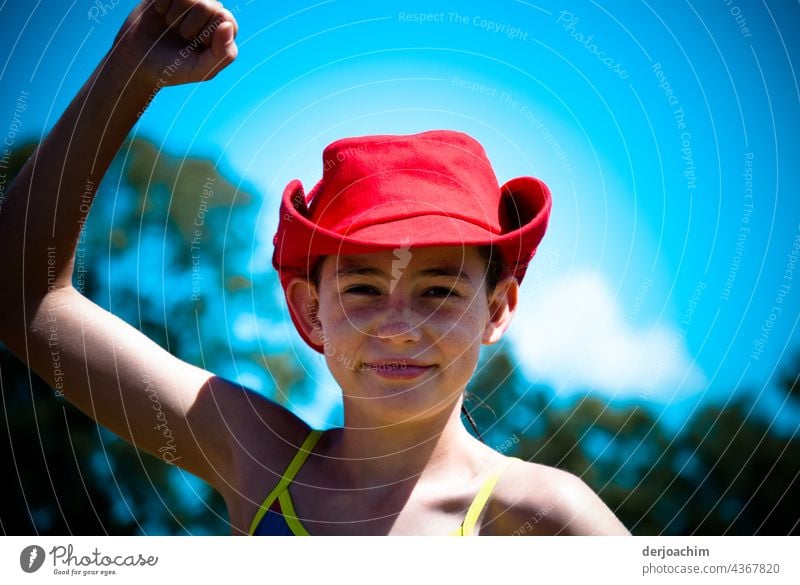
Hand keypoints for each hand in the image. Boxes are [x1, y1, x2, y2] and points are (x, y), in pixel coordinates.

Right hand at [111, 0, 237, 87]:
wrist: (137, 61)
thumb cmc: (172, 68)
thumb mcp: (200, 71)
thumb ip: (222, 54)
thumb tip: (226, 25)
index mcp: (222, 32)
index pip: (225, 18)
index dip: (208, 33)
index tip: (197, 45)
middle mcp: (209, 13)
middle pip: (207, 5)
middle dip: (189, 26)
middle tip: (181, 37)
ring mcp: (189, 1)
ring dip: (175, 15)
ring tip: (171, 26)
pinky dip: (162, 3)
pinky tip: (160, 13)